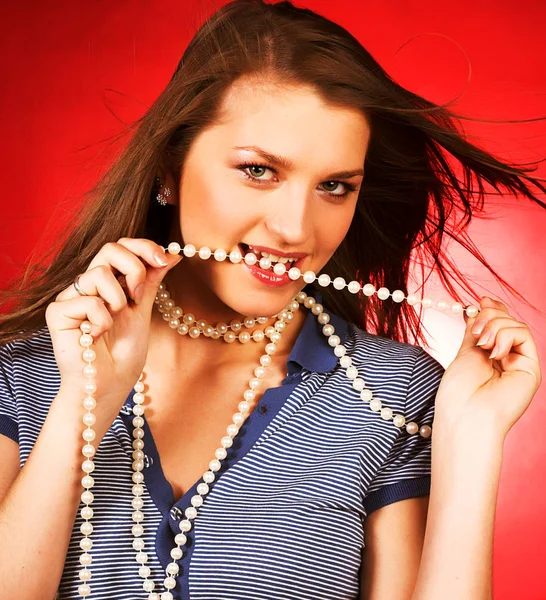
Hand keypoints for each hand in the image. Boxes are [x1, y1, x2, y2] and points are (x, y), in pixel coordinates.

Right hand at [45, 238, 181, 415]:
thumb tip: (171, 254)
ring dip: (118, 301)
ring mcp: (71, 297)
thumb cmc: (124, 354)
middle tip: (139, 296)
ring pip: (99, 273)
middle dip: (134, 268)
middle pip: (110, 249)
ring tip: (114, 322)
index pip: (122, 247)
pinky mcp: (57, 312)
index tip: (165, 259)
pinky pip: (87, 300)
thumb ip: (151, 282)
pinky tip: (95, 336)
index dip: (143, 247)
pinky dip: (101, 320)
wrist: (109, 385)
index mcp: (109, 283)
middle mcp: (88, 286)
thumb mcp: (143, 311)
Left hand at [433, 296, 541, 441]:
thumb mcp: (466, 351)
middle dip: (489, 315)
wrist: (465, 415)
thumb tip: (477, 305)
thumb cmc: (459, 390)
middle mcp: (509, 359)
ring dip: (494, 325)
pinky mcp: (530, 369)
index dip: (492, 308)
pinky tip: (493, 353)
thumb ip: (476, 330)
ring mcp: (520, 364)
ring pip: (516, 324)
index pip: (499, 323)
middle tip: (474, 330)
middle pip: (508, 320)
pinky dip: (505, 336)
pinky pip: (523, 335)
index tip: (479, 300)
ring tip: (481, 344)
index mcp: (492, 355)